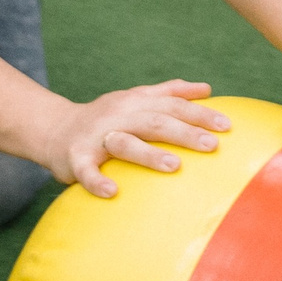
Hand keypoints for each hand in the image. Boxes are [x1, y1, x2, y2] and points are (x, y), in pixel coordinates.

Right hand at [49, 78, 233, 196]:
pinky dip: (97, 181)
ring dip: (148, 154)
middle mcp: (118, 115)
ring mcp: (97, 136)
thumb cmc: (106, 118)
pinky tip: (112, 192)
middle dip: (184, 132)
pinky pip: (86, 171)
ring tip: (174, 166)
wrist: (53, 129)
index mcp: (135, 102)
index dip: (200, 113)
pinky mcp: (76, 158)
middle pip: (154, 121)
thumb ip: (169, 92)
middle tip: (211, 145)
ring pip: (124, 143)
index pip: (173, 105)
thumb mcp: (136, 99)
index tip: (228, 125)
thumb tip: (206, 88)